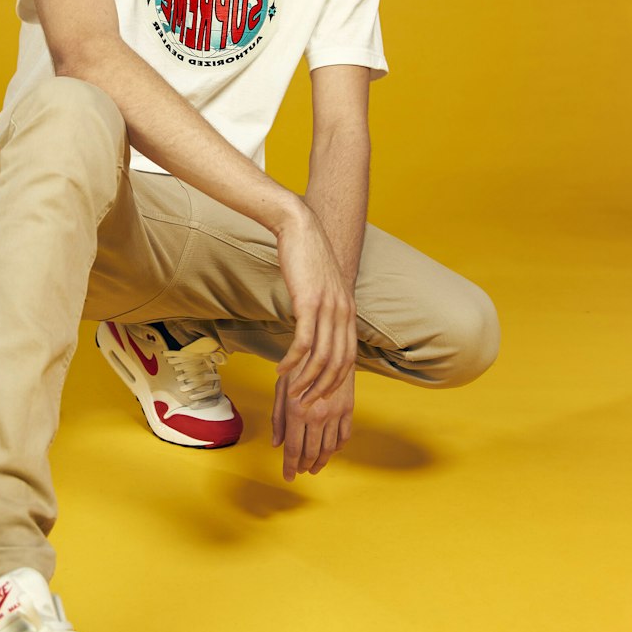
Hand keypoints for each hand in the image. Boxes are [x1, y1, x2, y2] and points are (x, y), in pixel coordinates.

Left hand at [272, 364, 354, 481]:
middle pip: (311, 452)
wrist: (325, 348)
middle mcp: (316, 415)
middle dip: (304, 465)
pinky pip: (344, 436)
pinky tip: (331, 451)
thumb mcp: (280, 389)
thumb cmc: (298, 368)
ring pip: (329, 448)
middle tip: (300, 470)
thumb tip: (276, 443)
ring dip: (321, 461)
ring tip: (314, 466)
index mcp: (296, 411)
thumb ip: (278, 418)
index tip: (288, 477)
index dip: (289, 466)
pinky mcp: (348, 409)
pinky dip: (338, 448)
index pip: (293, 448)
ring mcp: (334, 413)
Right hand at [273, 201, 356, 401]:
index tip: (322, 395)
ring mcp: (328, 307)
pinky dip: (293, 360)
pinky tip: (281, 370)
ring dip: (306, 379)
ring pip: (322, 357)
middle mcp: (343, 312)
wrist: (300, 227)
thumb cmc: (307, 256)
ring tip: (292, 394)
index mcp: (349, 310)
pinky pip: (304, 341)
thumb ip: (323, 308)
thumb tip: (313, 327)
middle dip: (322, 388)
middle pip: (339, 363)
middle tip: (306, 404)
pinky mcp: (309, 302)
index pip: (349, 356)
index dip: (337, 381)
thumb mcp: (322, 287)